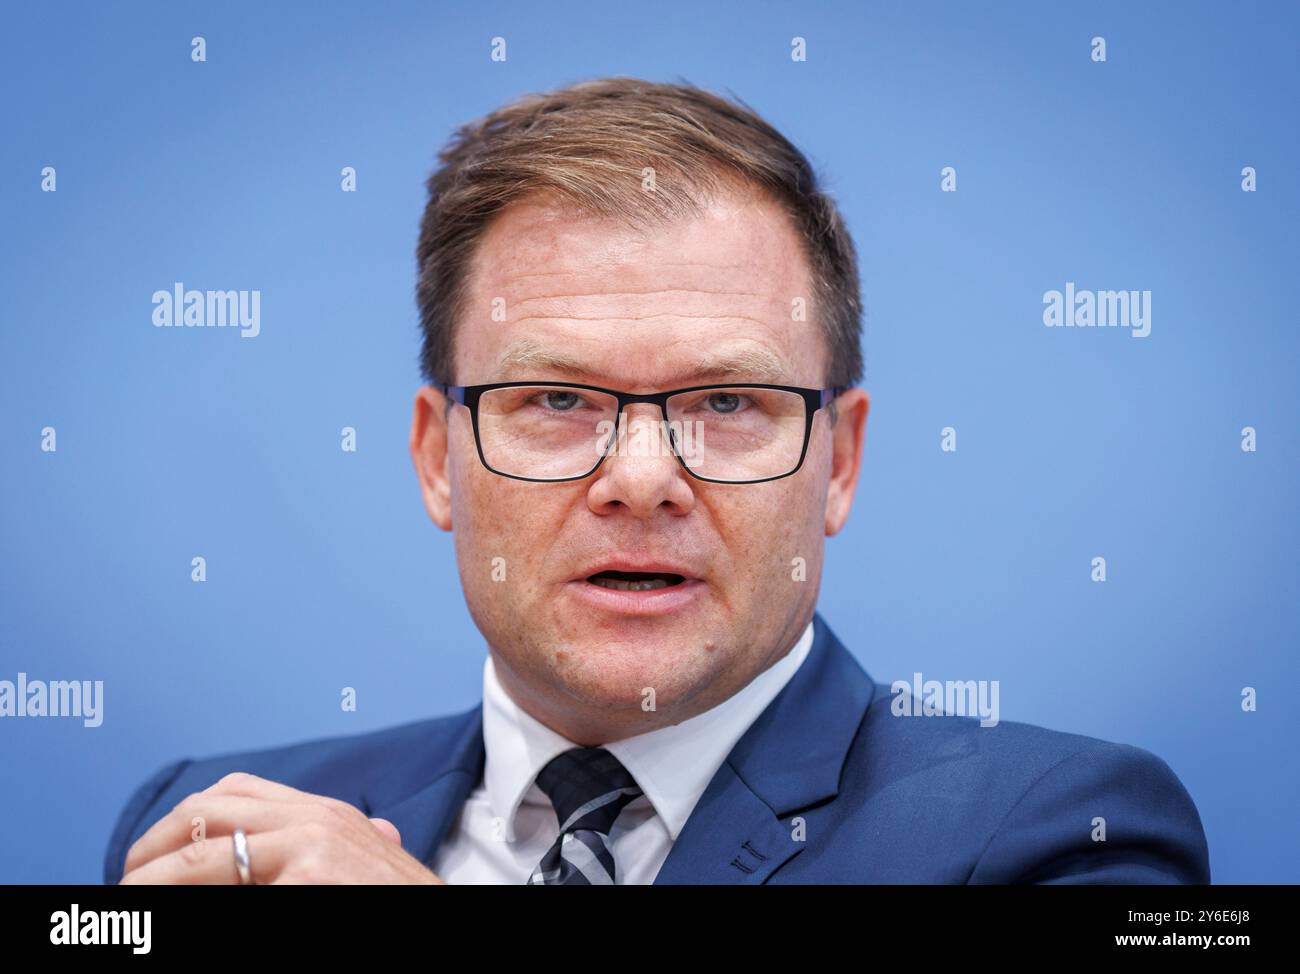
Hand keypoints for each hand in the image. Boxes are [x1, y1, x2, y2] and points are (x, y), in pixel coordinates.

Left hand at [119, 772, 446, 883]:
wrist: (453, 931)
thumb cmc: (410, 906)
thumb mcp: (375, 869)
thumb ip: (349, 849)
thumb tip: (352, 842)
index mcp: (329, 816)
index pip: (238, 793)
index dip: (186, 819)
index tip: (157, 854)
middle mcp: (318, 820)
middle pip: (211, 808)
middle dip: (157, 843)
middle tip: (128, 879)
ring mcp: (311, 846)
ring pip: (202, 848)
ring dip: (152, 875)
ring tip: (126, 900)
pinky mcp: (308, 877)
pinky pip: (223, 883)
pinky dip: (179, 897)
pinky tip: (156, 914)